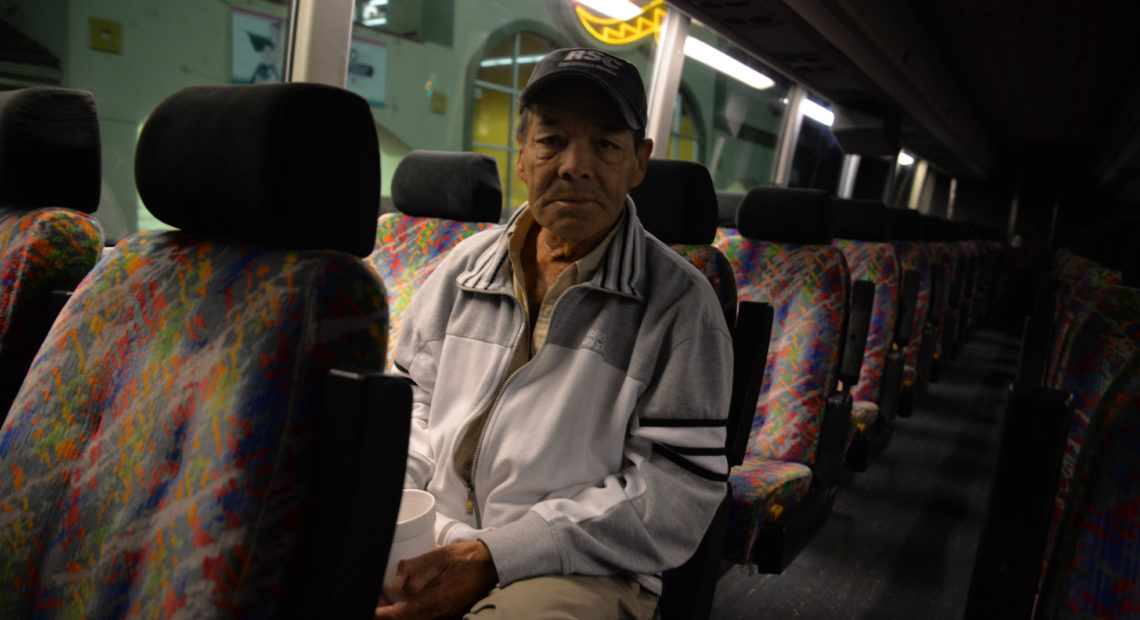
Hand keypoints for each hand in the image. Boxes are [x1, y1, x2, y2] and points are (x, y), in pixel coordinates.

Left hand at [375, 540, 497, 619]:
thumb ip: (412, 569)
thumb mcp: (437, 557)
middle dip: (387, 613)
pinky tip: (407, 601)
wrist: (489, 565)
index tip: (372, 607)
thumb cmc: (464, 559)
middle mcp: (436, 614)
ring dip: (398, 613)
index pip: (398, 616)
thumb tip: (393, 583)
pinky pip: (424, 618)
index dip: (381, 613)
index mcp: (431, 602)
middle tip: (379, 598)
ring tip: (389, 599)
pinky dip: (410, 613)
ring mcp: (443, 616)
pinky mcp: (447, 613)